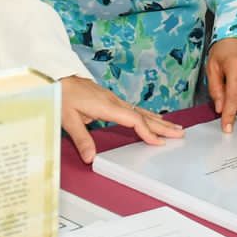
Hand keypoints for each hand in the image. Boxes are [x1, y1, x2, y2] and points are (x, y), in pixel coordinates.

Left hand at [58, 76, 183, 163]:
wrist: (57, 77)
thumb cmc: (62, 95)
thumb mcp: (67, 119)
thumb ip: (81, 139)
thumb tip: (91, 158)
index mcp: (107, 106)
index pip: (133, 120)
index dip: (147, 132)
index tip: (159, 142)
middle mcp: (114, 102)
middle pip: (143, 115)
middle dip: (162, 125)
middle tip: (179, 133)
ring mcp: (114, 100)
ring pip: (141, 111)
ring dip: (158, 120)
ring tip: (173, 127)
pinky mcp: (110, 100)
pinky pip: (134, 110)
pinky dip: (147, 116)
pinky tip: (152, 119)